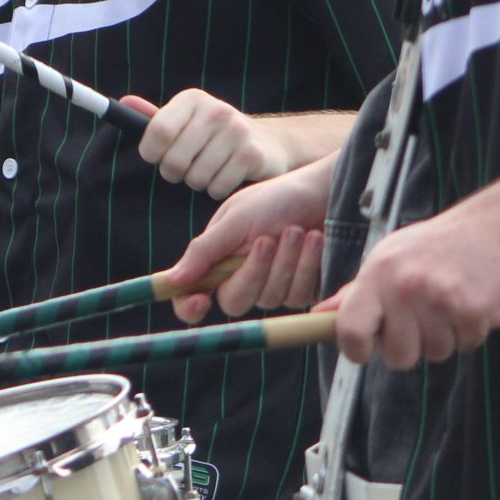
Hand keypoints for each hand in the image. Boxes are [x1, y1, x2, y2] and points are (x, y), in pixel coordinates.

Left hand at [135, 88, 288, 198]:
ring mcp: (236, 132)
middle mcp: (215, 111)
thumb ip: (156, 118)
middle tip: (186, 167)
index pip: (157, 131)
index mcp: (192, 100)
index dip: (150, 153)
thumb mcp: (186, 120)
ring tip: (210, 169)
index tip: (156, 157)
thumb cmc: (215, 135)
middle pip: (173, 161)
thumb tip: (123, 102)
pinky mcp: (252, 155)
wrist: (270, 142)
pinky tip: (228, 175)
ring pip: (195, 179)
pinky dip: (217, 190)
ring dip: (198, 182)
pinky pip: (216, 188)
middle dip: (174, 173)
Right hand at [164, 162, 331, 322]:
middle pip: (234, 302)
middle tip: (267, 239)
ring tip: (297, 230)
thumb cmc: (278, 199)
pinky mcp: (302, 291)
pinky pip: (298, 296)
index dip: (190, 306)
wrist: (326, 193)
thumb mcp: (237, 219)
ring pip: (270, 299)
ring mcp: (272, 287)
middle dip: (254, 271)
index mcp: (217, 258)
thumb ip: (204, 250)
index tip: (201, 302)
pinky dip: (306, 266)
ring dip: (285, 262)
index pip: (192, 294)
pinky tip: (315, 240)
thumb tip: (172, 280)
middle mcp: (241, 276)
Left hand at [325, 193, 499, 368]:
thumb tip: (319, 315)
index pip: (350, 330)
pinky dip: (470, 331)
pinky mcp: (475, 310)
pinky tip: (473, 300)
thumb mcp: (390, 257)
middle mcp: (406, 286)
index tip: (365, 349)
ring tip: (450, 303)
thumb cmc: (438, 244)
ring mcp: (442, 299)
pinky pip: (466, 345)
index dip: (354, 349)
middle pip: (398, 356)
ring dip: (444, 337)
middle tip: (422, 319)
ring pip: (435, 354)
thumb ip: (357, 291)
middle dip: (410, 347)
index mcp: (379, 273)